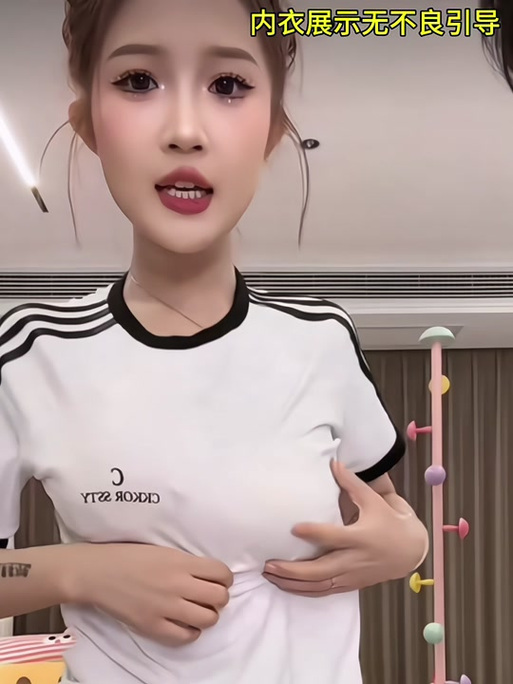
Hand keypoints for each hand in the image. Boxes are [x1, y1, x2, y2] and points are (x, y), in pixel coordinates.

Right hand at [69, 543, 232, 645]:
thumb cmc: (129, 556)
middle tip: (209, 596)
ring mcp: (165, 607)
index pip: (222, 573)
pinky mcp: (152, 626)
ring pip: (208, 619)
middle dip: (219, 597)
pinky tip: (185, 625)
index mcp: (181, 562)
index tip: (220, 580)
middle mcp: (178, 584)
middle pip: (220, 597)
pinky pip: (185, 637)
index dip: (225, 578)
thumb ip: (187, 563)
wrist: (98, 572)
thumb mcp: (164, 550)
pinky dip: (191, 632)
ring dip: (208, 615)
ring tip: (198, 610)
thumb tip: (210, 576)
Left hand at [263, 461, 427, 595]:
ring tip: (269, 575)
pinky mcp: (350, 585)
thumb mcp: (374, 500)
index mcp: (361, 537)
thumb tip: (333, 463)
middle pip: (321, 570)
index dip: (314, 534)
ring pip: (319, 585)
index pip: (334, 537)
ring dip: (293, 583)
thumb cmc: (390, 521)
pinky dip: (303, 591)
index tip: (294, 528)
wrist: (411, 551)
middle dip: (293, 570)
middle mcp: (355, 560)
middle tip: (269, 564)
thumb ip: (352, 484)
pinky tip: (285, 586)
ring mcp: (352, 576)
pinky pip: (324, 592)